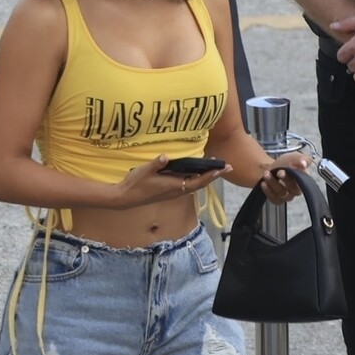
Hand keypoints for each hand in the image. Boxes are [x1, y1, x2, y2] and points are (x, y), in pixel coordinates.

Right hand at [113, 155, 231, 210]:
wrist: (126, 198)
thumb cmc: (135, 184)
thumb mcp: (144, 171)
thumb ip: (155, 164)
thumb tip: (165, 156)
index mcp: (173, 185)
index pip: (197, 180)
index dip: (211, 175)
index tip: (222, 168)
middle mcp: (176, 191)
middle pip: (200, 183)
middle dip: (214, 176)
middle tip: (228, 167)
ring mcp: (173, 192)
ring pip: (195, 185)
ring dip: (207, 177)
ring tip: (216, 169)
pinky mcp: (169, 192)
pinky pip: (188, 185)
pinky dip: (197, 179)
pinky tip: (198, 173)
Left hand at [258, 152, 311, 203]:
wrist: (273, 168)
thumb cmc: (286, 163)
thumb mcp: (295, 157)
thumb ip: (302, 159)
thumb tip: (303, 164)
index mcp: (304, 180)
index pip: (303, 181)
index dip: (295, 177)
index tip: (283, 170)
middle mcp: (297, 190)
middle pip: (293, 188)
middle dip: (285, 179)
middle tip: (277, 172)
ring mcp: (287, 196)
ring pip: (282, 193)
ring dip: (273, 183)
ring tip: (266, 174)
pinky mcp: (278, 200)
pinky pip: (274, 199)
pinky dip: (268, 191)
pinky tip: (263, 183)